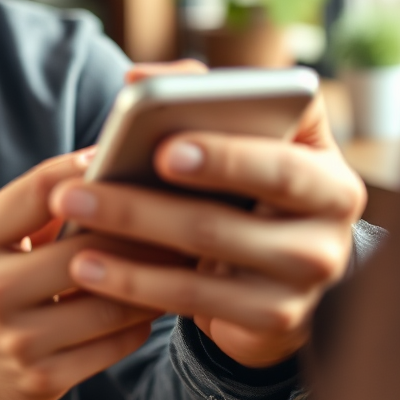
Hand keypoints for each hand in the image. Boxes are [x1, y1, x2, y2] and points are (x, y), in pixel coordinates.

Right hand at [0, 150, 160, 399]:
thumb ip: (42, 203)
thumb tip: (107, 161)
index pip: (41, 190)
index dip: (87, 170)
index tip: (121, 157)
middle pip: (85, 248)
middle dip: (137, 231)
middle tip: (175, 213)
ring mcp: (18, 339)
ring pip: (110, 302)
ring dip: (152, 279)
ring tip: (179, 258)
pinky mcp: (45, 378)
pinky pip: (115, 343)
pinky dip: (142, 320)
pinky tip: (155, 300)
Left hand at [48, 64, 366, 368]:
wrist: (280, 269)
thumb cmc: (248, 183)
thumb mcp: (244, 137)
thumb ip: (201, 91)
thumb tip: (138, 78)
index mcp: (327, 174)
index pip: (283, 163)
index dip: (226, 157)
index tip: (162, 149)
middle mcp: (329, 233)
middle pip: (226, 217)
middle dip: (144, 204)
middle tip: (75, 190)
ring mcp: (305, 285)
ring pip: (201, 260)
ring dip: (124, 240)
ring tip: (70, 218)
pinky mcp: (275, 322)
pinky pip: (195, 304)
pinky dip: (134, 285)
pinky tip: (87, 268)